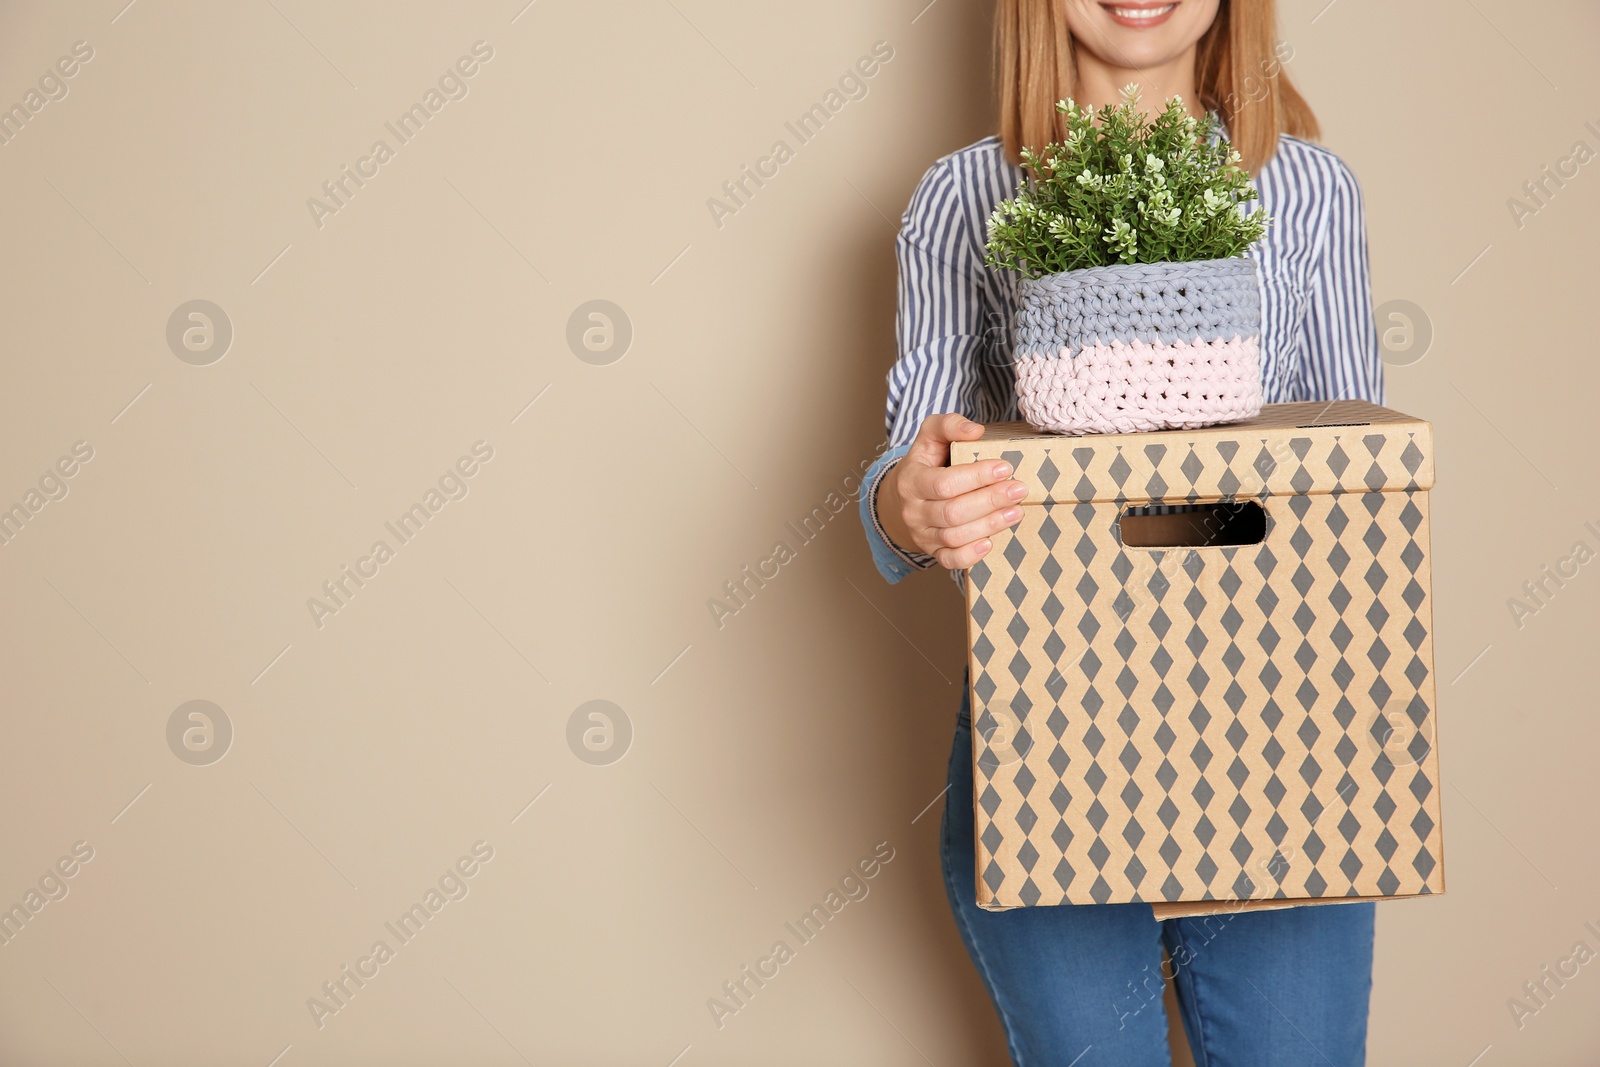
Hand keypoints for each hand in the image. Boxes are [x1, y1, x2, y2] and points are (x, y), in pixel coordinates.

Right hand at [878, 413, 1027, 569]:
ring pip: (955, 536)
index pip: (944, 483)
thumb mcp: (930, 436)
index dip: (976, 477)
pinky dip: (970, 555)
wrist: (904, 497)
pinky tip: (990, 543)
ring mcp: (922, 534)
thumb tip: (976, 431)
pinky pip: (949, 560)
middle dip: (990, 501)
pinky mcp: (933, 551)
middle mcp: (913, 510)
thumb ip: (949, 425)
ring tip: (1016, 512)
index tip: (1005, 467)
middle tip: (1019, 489)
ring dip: (989, 525)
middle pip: (952, 512)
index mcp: (911, 480)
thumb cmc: (926, 463)